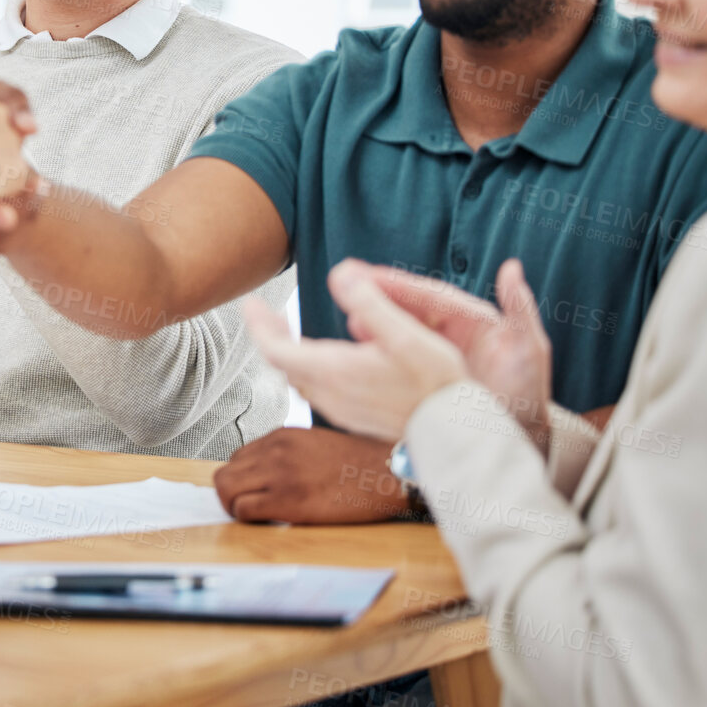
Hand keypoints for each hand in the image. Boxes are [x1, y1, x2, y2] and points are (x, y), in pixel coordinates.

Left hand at [213, 428, 408, 523]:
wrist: (389, 472)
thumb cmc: (361, 463)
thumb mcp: (318, 444)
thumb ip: (290, 452)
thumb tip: (270, 473)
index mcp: (283, 435)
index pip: (238, 457)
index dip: (245, 479)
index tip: (258, 492)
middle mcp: (275, 450)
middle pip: (224, 473)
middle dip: (232, 494)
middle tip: (251, 508)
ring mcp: (279, 473)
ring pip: (226, 490)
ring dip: (235, 507)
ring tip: (259, 516)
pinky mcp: (287, 499)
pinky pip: (243, 510)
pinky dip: (249, 519)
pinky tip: (271, 521)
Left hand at [243, 266, 466, 441]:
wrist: (454, 431)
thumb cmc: (435, 384)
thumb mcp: (405, 334)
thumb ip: (370, 303)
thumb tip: (340, 274)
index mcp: (334, 371)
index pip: (276, 348)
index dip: (258, 324)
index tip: (251, 304)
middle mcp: (330, 394)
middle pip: (283, 364)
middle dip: (271, 335)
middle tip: (266, 314)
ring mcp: (341, 409)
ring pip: (300, 378)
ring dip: (289, 353)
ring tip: (290, 332)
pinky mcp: (354, 416)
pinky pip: (318, 390)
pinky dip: (309, 369)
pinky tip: (325, 360)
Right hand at [347, 258, 552, 441]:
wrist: (517, 438)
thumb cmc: (528, 395)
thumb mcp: (529, 349)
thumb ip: (521, 308)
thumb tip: (512, 268)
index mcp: (475, 320)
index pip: (432, 296)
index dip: (400, 284)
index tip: (369, 275)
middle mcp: (454, 330)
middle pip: (410, 306)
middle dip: (378, 292)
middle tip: (345, 279)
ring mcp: (439, 350)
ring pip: (402, 327)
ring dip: (375, 315)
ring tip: (348, 308)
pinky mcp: (428, 372)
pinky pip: (400, 353)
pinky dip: (379, 345)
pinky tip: (358, 341)